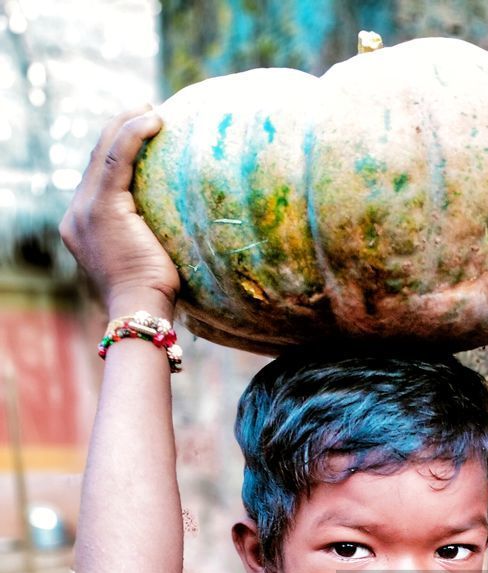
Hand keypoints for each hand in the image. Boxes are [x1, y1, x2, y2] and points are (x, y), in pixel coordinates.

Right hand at [60, 107, 179, 313]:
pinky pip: (116, 159)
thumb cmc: (154, 296)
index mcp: (83, 226)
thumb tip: (174, 222)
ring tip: (150, 110)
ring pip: (103, 153)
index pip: (98, 178)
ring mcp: (85, 210)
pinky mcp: (102, 207)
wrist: (140, 312)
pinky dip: (133, 135)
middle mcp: (77, 215)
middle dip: (118, 130)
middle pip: (95, 160)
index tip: (141, 134)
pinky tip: (153, 120)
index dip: (117, 151)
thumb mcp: (146, 257)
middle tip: (146, 111)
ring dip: (126, 125)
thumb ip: (145, 233)